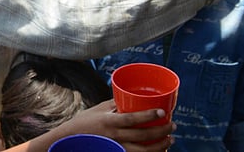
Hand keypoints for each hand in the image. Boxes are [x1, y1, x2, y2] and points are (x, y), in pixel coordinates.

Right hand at [57, 100, 174, 150]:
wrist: (70, 141)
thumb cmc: (83, 123)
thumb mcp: (97, 110)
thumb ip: (114, 104)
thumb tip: (129, 96)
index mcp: (109, 122)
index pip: (132, 119)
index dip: (149, 115)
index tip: (162, 112)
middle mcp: (114, 136)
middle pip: (143, 136)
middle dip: (161, 131)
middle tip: (172, 126)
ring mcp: (116, 148)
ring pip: (144, 151)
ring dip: (160, 146)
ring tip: (170, 140)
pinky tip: (159, 151)